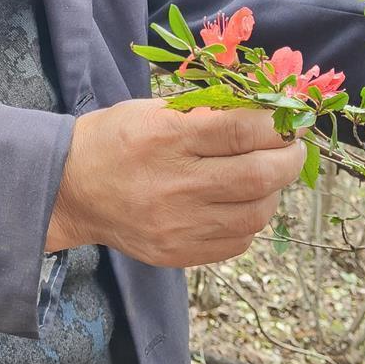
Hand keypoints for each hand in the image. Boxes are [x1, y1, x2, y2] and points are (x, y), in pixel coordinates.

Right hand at [47, 98, 307, 265]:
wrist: (72, 189)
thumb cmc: (117, 138)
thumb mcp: (155, 110)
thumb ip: (208, 112)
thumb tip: (266, 113)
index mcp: (166, 137)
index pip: (241, 130)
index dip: (276, 124)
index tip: (287, 120)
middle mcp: (174, 184)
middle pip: (257, 176)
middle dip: (289, 159)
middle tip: (292, 148)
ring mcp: (177, 225)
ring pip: (255, 214)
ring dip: (272, 192)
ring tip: (265, 176)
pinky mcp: (178, 253)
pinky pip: (237, 242)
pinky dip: (250, 221)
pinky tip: (240, 204)